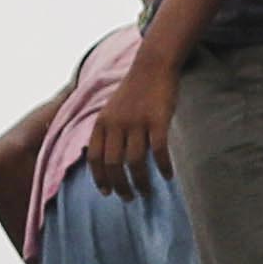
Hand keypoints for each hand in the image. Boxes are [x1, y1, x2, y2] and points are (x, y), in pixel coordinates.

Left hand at [83, 54, 181, 189]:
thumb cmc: (134, 91)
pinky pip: (159, 150)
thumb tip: (107, 161)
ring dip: (140, 181)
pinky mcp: (158, 120)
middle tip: (128, 198)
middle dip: (120, 186)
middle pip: (113, 164)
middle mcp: (116, 123)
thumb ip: (108, 131)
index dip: (99, 178)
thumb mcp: (111, 109)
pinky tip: (168, 176)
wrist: (152, 65)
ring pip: (135, 161)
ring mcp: (137, 122)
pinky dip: (163, 167)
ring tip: (146, 192)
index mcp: (102, 121)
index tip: (106, 192)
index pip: (95, 157)